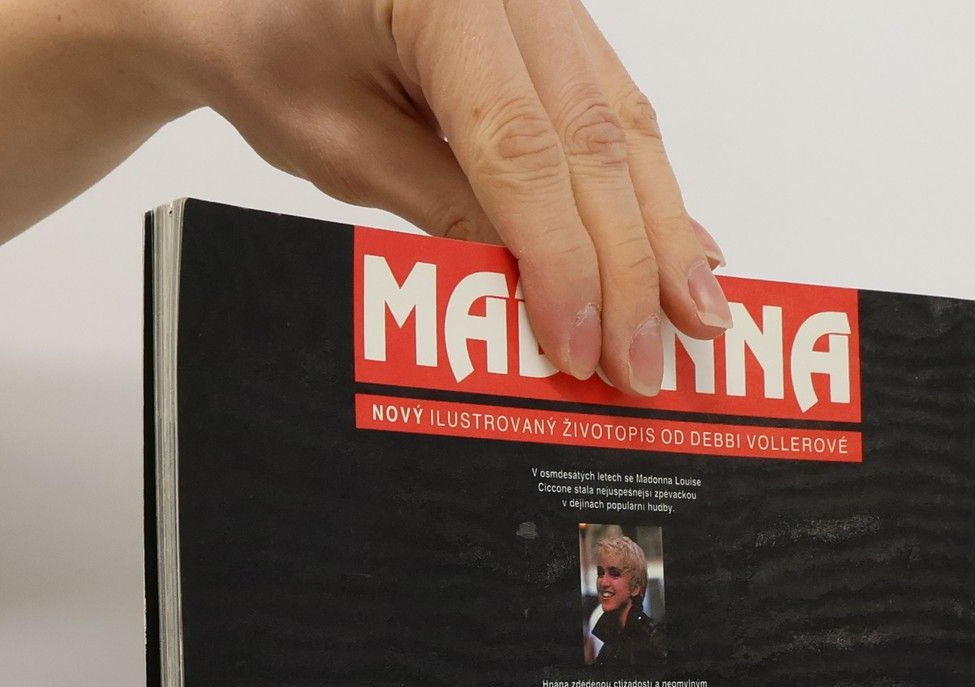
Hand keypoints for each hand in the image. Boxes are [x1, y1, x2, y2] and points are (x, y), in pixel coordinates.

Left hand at [138, 0, 729, 392]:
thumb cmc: (280, 52)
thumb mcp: (341, 145)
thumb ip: (442, 210)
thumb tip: (535, 298)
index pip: (520, 147)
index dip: (561, 258)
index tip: (582, 345)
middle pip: (592, 138)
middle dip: (629, 265)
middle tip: (644, 362)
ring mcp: (546, 1)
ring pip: (624, 126)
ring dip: (663, 234)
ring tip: (694, 318)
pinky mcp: (561, 29)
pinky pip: (620, 111)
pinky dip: (652, 193)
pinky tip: (687, 252)